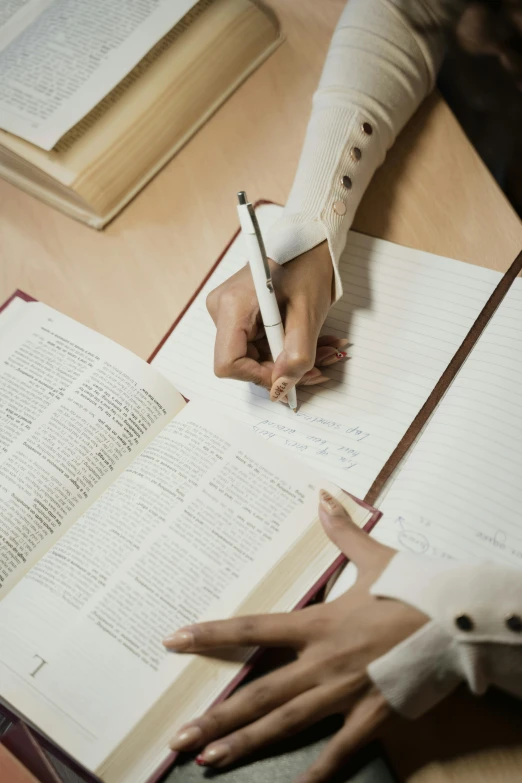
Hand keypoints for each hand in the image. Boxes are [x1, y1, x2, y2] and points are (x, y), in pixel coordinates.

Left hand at [163, 493, 427, 781]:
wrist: (454, 622)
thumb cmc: (413, 591)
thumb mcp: (375, 558)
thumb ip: (342, 533)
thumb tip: (322, 497)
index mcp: (318, 623)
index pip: (253, 629)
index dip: (212, 634)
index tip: (176, 639)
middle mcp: (321, 661)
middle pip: (259, 692)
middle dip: (216, 715)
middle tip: (179, 736)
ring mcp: (344, 692)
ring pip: (285, 723)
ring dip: (244, 742)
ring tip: (208, 759)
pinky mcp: (371, 715)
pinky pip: (340, 749)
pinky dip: (318, 771)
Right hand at [205, 242, 348, 402]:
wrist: (308, 243)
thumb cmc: (306, 266)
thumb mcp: (308, 315)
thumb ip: (296, 355)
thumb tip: (281, 388)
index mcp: (232, 306)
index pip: (229, 363)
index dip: (260, 376)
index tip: (289, 376)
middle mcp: (222, 310)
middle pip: (244, 362)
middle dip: (285, 369)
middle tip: (320, 365)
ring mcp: (229, 314)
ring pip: (257, 356)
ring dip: (293, 359)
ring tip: (325, 350)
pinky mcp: (241, 316)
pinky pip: (262, 344)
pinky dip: (289, 348)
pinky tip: (314, 342)